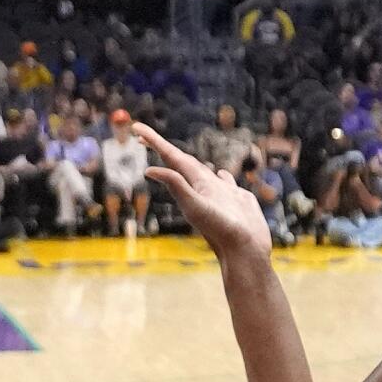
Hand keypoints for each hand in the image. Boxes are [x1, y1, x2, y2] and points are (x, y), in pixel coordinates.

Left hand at [136, 123, 269, 259]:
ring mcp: (221, 194)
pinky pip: (226, 183)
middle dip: (162, 148)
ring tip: (177, 154)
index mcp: (194, 185)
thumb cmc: (222, 231)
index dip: (154, 142)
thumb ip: (176, 186)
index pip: (171, 158)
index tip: (136, 128)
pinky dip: (222, 176)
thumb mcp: (196, 206)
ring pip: (202, 172)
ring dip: (189, 161)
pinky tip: (221, 174)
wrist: (245, 254)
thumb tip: (148, 169)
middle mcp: (204, 188)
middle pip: (180, 162)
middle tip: (142, 135)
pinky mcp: (237, 200)